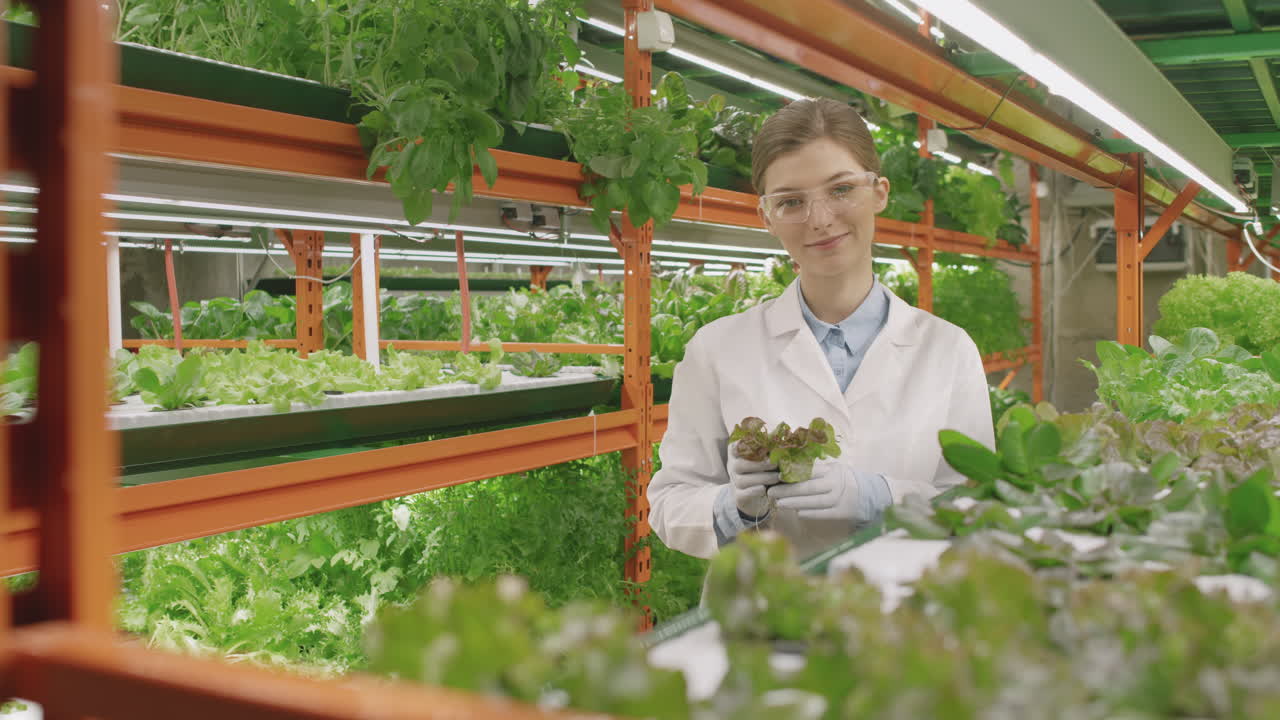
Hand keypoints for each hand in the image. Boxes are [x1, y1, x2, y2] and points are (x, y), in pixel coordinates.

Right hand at [727, 441, 778, 518]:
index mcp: (737, 454)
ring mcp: (734, 483)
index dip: (744, 447)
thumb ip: (768, 450)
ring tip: (777, 477)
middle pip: (738, 465)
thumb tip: (779, 441)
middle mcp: (732, 467)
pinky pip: (743, 494)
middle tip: (775, 464)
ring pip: (742, 480)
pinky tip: (765, 489)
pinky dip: (755, 491)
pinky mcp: (739, 497)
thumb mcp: (764, 458)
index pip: (735, 448)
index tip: (760, 446)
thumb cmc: (763, 470)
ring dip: (761, 478)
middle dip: (758, 465)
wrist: (758, 495)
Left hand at [767, 459, 885, 524]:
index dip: (792, 473)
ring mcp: (840, 498)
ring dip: (795, 502)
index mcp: (831, 471)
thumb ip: (816, 470)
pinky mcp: (842, 512)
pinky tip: (798, 513)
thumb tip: (788, 469)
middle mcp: (835, 483)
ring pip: (814, 501)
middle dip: (788, 490)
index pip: (809, 471)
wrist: (870, 495)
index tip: (777, 475)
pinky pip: (824, 513)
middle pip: (808, 487)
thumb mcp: (833, 470)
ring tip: (779, 503)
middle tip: (771, 491)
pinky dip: (811, 513)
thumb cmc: (844, 481)